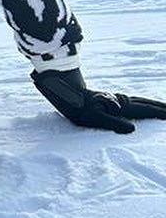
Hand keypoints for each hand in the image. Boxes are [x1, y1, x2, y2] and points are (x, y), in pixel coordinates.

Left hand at [31, 68, 165, 133]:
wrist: (61, 87)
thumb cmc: (76, 105)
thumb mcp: (93, 117)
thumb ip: (112, 123)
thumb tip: (132, 130)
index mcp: (120, 106)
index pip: (145, 111)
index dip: (159, 114)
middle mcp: (120, 101)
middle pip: (145, 104)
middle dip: (160, 108)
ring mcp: (114, 99)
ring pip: (139, 102)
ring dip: (152, 105)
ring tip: (162, 109)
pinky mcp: (107, 99)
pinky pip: (130, 102)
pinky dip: (140, 103)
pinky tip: (138, 105)